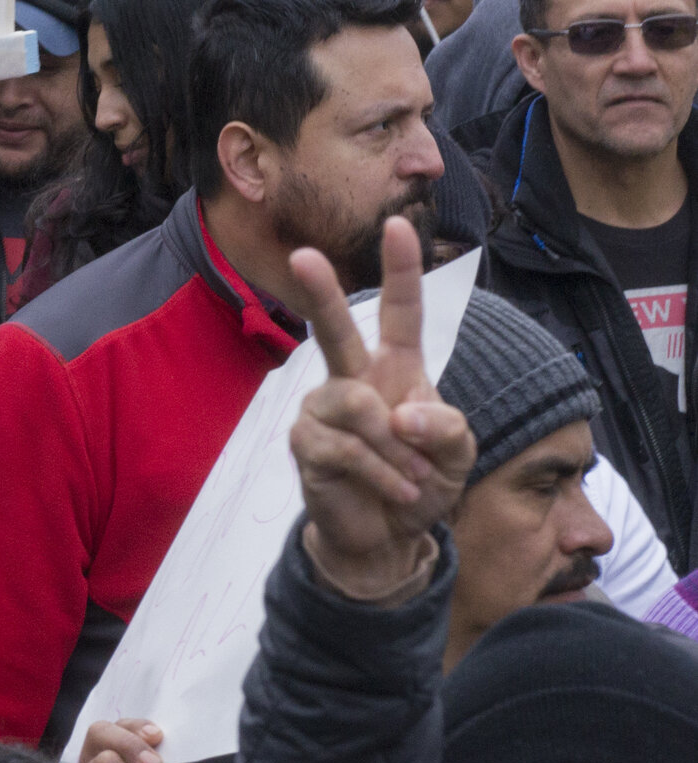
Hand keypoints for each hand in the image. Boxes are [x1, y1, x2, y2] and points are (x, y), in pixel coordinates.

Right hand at [287, 216, 472, 600]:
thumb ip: (446, 426)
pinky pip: (345, 449)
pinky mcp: (306, 444)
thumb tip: (398, 412)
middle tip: (304, 256)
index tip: (397, 224)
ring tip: (414, 479)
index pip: (400, 312)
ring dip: (398, 451)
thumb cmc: (423, 483)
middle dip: (322, 292)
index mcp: (396, 370)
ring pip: (357, 409)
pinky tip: (396, 491)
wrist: (387, 537)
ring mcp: (323, 410)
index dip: (400, 269)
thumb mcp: (459, 455)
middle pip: (334, 331)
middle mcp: (353, 380)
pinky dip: (382, 474)